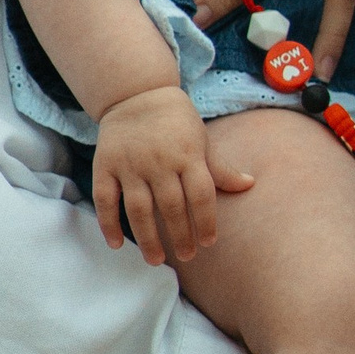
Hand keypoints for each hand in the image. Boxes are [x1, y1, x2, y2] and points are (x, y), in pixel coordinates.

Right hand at [94, 87, 253, 266]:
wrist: (137, 93)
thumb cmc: (177, 121)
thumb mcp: (202, 139)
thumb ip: (220, 168)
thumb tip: (249, 185)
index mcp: (188, 154)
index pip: (201, 195)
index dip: (205, 222)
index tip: (208, 243)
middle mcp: (159, 161)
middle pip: (171, 206)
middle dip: (180, 236)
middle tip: (186, 257)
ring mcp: (130, 164)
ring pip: (139, 209)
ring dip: (148, 238)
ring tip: (156, 260)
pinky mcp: (105, 165)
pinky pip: (105, 199)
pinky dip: (108, 223)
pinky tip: (117, 244)